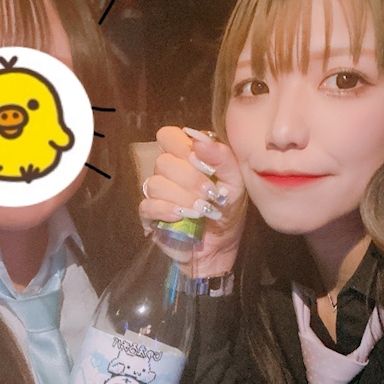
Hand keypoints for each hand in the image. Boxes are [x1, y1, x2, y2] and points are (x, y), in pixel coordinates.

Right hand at [139, 126, 246, 276]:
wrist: (221, 246)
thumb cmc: (226, 211)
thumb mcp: (235, 183)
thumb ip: (222, 158)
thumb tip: (200, 140)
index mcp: (187, 157)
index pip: (169, 136)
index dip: (182, 146)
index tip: (202, 163)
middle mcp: (168, 172)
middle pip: (164, 161)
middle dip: (190, 179)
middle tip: (210, 195)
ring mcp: (156, 193)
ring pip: (155, 183)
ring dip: (182, 197)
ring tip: (201, 211)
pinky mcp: (149, 215)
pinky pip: (148, 205)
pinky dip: (167, 210)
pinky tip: (184, 217)